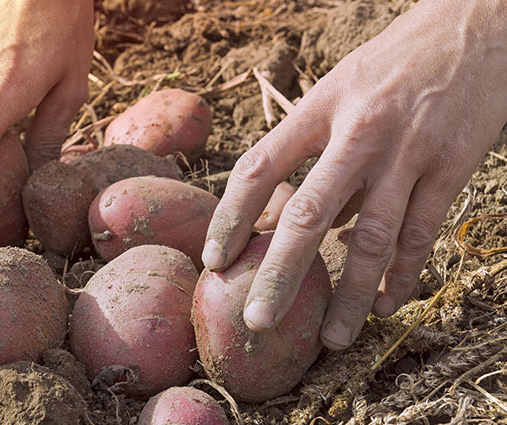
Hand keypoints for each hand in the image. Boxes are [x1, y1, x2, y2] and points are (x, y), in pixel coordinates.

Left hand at [203, 0, 506, 349]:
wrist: (476, 23)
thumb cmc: (394, 62)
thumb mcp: (339, 88)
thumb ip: (313, 149)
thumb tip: (289, 218)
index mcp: (319, 107)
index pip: (258, 168)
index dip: (230, 218)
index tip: (213, 261)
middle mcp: (358, 131)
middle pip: (307, 213)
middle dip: (280, 273)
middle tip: (257, 319)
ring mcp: (407, 151)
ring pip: (371, 237)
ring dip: (350, 294)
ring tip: (334, 337)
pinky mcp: (453, 165)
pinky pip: (421, 232)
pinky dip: (402, 274)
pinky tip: (386, 304)